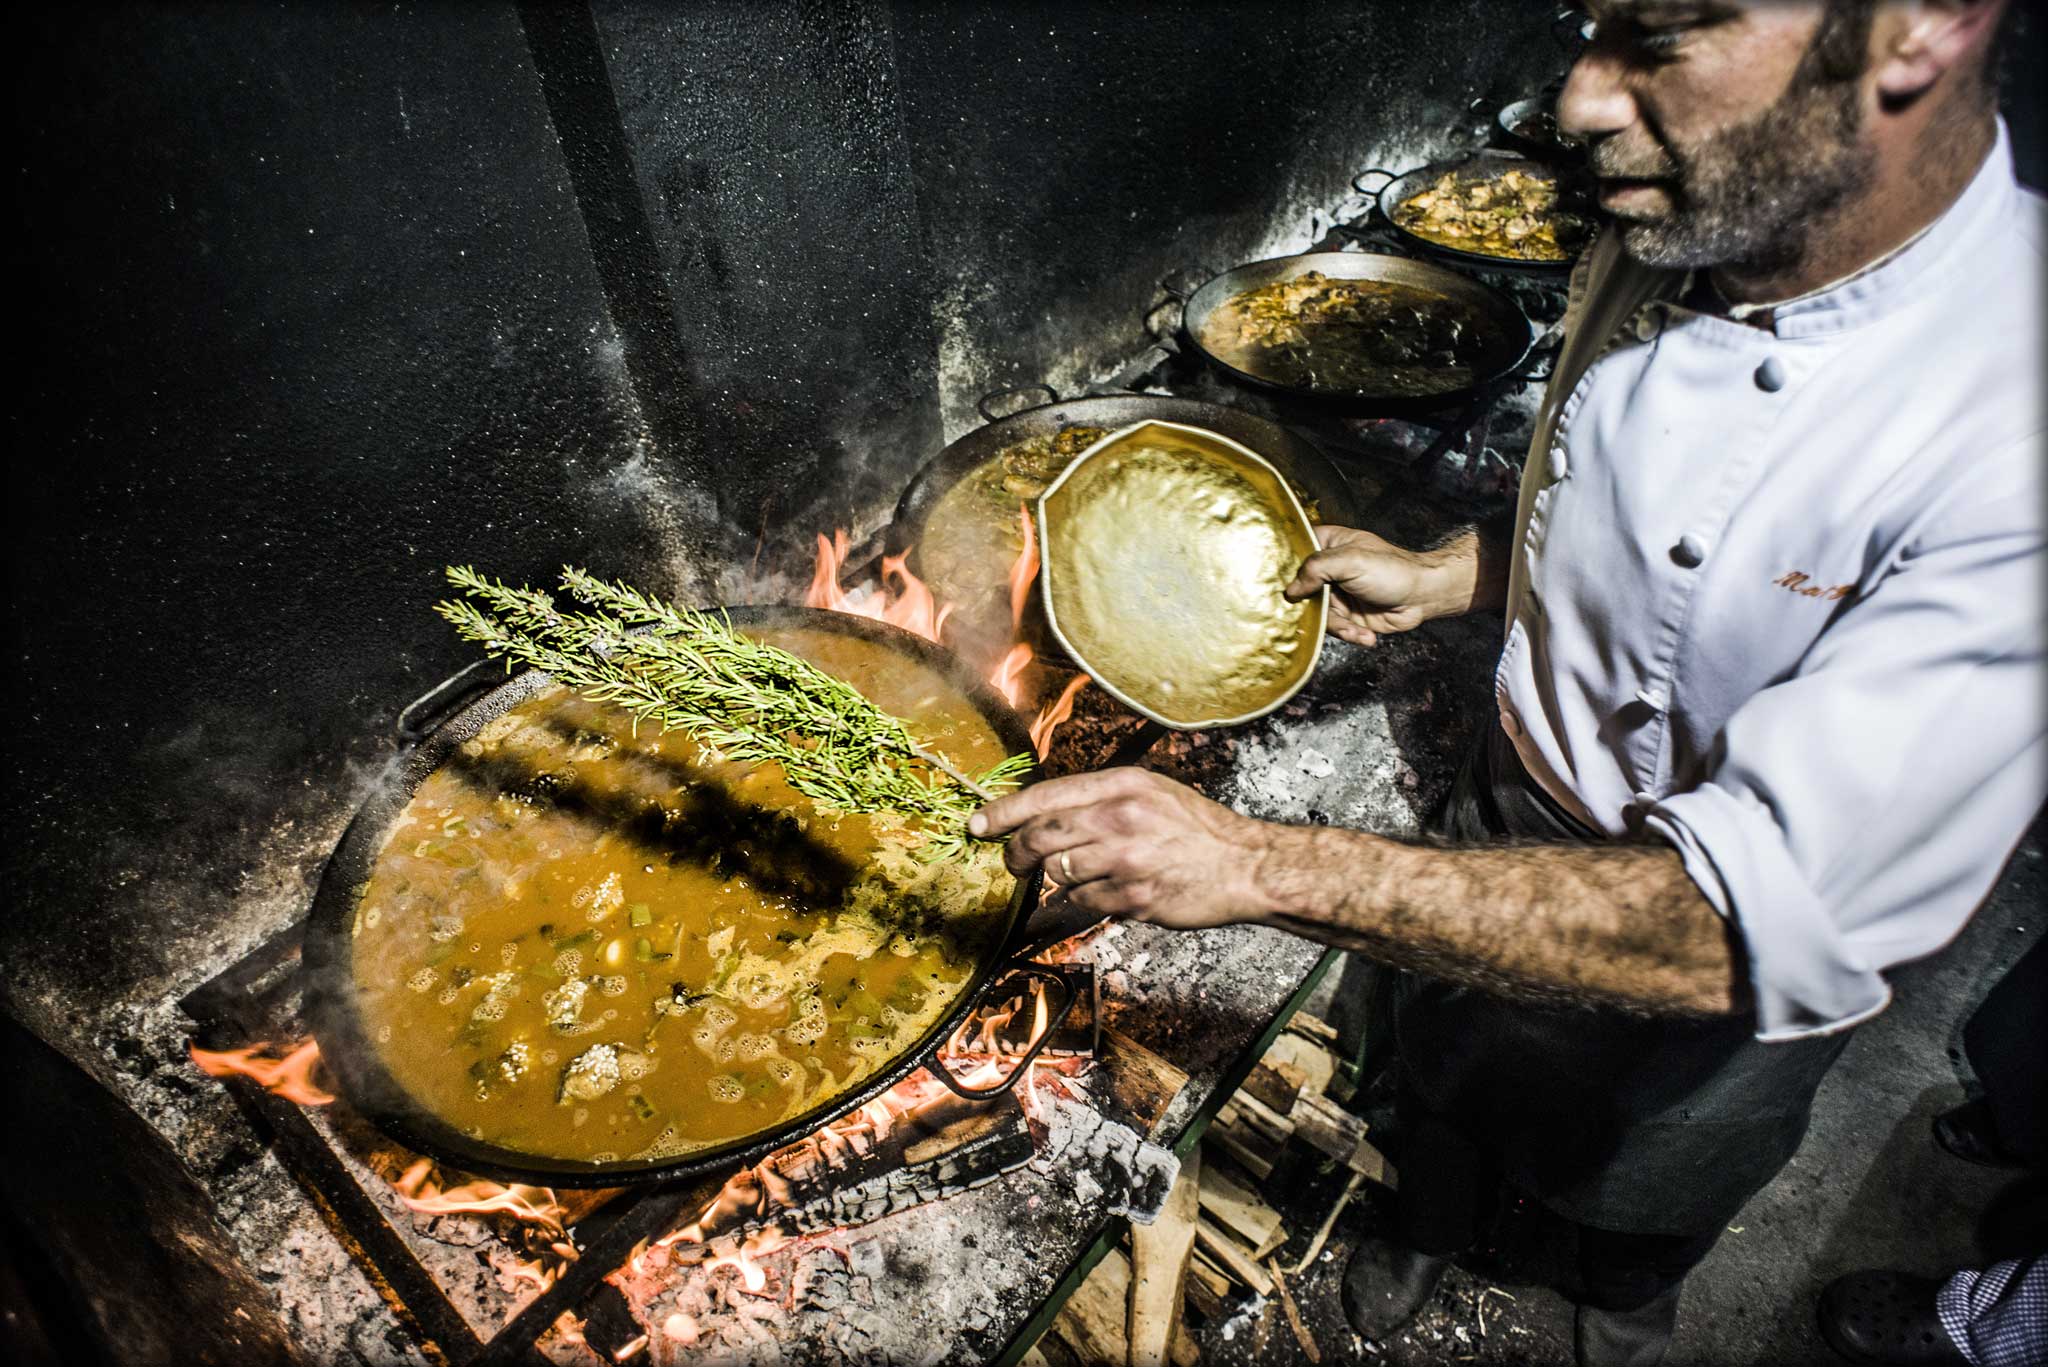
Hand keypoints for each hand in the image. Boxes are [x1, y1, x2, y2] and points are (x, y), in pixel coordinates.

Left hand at [969, 768, 1278, 930]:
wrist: (1246, 866)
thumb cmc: (1198, 830)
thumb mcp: (1152, 793)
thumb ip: (1102, 799)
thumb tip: (1048, 814)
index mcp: (1122, 785)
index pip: (1045, 796)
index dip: (1003, 812)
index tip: (977, 824)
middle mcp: (1119, 817)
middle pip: (1039, 836)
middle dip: (1015, 853)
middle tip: (1013, 862)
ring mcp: (1125, 859)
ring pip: (1056, 871)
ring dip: (1048, 880)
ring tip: (1058, 880)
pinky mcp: (1132, 896)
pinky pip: (1077, 904)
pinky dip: (1065, 908)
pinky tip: (1066, 908)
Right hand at [1284, 525, 1466, 646]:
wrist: (1424, 597)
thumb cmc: (1392, 570)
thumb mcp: (1352, 561)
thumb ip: (1317, 569)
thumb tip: (1291, 591)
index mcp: (1327, 544)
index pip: (1293, 551)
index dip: (1284, 568)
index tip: (1277, 585)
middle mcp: (1328, 569)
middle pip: (1300, 588)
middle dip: (1310, 607)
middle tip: (1320, 615)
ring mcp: (1335, 593)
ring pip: (1316, 613)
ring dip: (1338, 626)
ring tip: (1356, 629)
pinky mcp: (1346, 615)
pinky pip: (1334, 628)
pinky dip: (1350, 634)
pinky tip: (1367, 635)